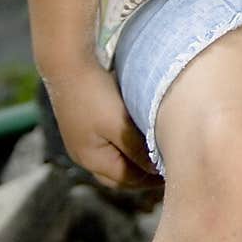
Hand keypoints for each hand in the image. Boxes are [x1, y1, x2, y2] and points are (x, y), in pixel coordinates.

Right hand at [42, 60, 162, 192]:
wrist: (66, 61)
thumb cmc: (93, 94)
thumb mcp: (118, 124)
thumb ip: (137, 149)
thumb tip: (155, 168)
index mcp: (91, 159)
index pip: (127, 179)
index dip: (151, 178)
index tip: (174, 168)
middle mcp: (84, 153)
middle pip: (118, 173)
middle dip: (143, 172)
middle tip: (168, 163)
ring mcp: (82, 138)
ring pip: (114, 156)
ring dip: (134, 155)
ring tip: (157, 148)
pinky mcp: (84, 122)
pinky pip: (109, 140)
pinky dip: (125, 141)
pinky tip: (139, 130)